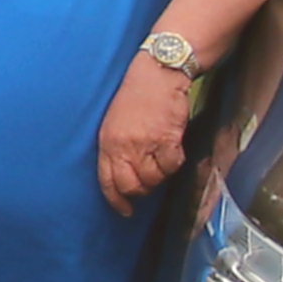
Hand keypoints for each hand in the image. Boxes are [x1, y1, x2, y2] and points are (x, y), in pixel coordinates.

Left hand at [96, 57, 192, 214]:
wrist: (158, 71)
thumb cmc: (138, 93)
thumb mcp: (115, 120)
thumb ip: (117, 147)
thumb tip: (128, 174)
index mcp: (107, 141)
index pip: (107, 181)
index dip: (117, 200)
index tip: (125, 210)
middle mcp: (123, 145)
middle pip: (131, 186)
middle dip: (142, 190)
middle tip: (151, 182)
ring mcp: (144, 143)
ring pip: (154, 178)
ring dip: (161, 173)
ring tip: (163, 156)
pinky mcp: (166, 138)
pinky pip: (172, 165)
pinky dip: (175, 162)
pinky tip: (174, 148)